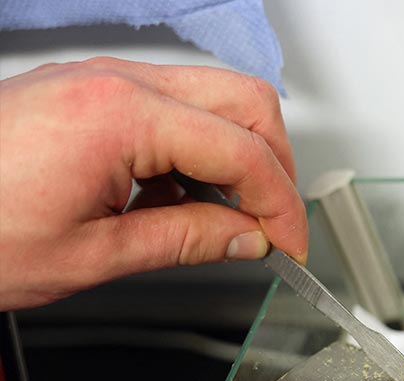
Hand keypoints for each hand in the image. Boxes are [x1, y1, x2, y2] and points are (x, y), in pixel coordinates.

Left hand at [0, 57, 307, 309]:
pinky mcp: (93, 91)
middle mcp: (118, 82)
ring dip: (240, 155)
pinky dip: (199, 150)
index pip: (243, 153)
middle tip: (272, 223)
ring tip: (226, 217)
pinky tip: (180, 197)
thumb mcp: (90, 255)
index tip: (290, 245)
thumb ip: (185, 240)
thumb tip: (246, 239)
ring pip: (218, 97)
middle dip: (277, 165)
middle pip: (248, 101)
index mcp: (121, 118)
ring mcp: (104, 80)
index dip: (281, 206)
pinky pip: (176, 105)